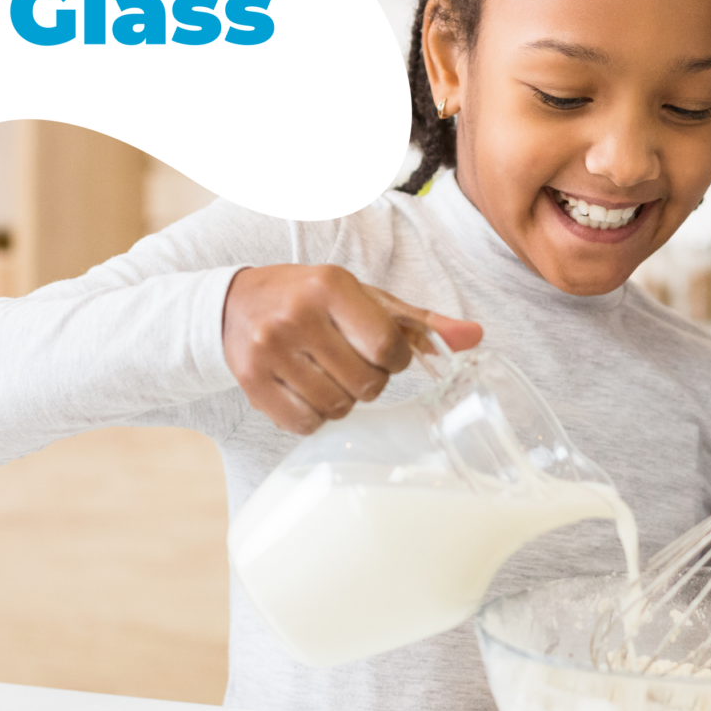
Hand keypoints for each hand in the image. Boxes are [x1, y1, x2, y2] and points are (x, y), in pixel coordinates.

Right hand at [223, 265, 482, 433]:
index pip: (388, 346)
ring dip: (344, 400)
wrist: (234, 304)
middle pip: (366, 384)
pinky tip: (307, 391)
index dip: (396, 360)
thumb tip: (476, 338)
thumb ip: (420, 323)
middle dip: (370, 381)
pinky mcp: (251, 382)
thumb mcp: (364, 299)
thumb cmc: (311, 300)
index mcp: (330, 286)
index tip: (384, 353)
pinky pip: (305, 424)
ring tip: (329, 375)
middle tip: (352, 364)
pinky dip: (315, 417)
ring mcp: (269, 350)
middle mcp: (297, 315)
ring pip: (338, 407)